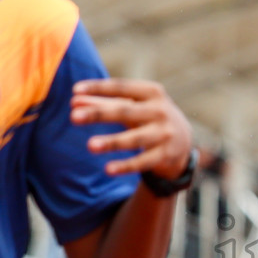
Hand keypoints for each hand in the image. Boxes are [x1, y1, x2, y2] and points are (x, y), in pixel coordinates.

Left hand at [70, 79, 192, 180]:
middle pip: (125, 111)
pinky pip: (143, 161)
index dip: (99, 88)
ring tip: (90, 145)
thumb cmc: (149, 116)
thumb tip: (74, 101)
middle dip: (99, 114)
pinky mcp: (166, 154)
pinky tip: (108, 169)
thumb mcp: (132, 106)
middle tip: (73, 116)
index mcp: (152, 92)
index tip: (75, 90)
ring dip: (112, 142)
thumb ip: (104, 103)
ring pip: (135, 139)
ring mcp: (165, 133)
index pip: (121, 87)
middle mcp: (160, 110)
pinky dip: (126, 166)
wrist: (184, 139)